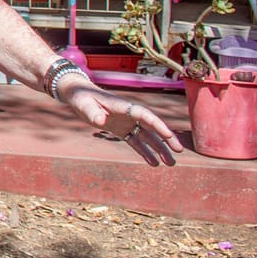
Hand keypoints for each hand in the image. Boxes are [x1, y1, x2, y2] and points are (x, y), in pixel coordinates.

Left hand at [61, 82, 182, 165]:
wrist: (77, 95)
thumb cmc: (81, 97)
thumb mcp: (83, 104)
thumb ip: (92, 112)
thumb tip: (99, 121)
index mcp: (124, 106)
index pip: (145, 115)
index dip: (157, 124)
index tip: (169, 135)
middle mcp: (129, 114)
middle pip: (152, 127)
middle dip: (166, 139)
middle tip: (179, 151)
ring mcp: (127, 122)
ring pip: (147, 137)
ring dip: (159, 149)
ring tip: (170, 163)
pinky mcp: (121, 130)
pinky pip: (136, 142)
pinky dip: (145, 152)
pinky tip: (154, 163)